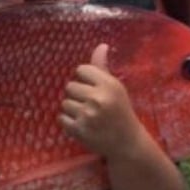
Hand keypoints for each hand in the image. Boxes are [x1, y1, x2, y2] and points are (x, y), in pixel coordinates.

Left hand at [59, 43, 142, 158]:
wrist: (127, 143)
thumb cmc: (120, 111)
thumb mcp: (115, 87)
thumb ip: (102, 67)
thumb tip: (101, 45)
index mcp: (109, 85)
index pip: (81, 70)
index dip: (85, 79)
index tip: (94, 89)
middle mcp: (98, 99)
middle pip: (70, 86)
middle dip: (78, 95)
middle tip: (91, 105)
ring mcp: (87, 115)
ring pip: (64, 103)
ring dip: (73, 110)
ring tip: (88, 116)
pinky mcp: (79, 130)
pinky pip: (61, 118)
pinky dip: (68, 122)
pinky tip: (82, 124)